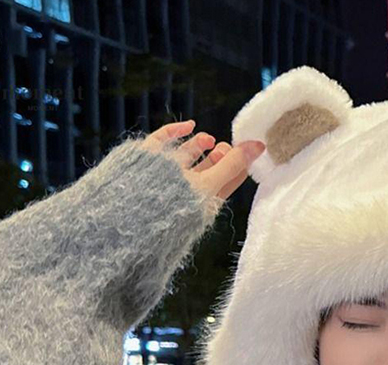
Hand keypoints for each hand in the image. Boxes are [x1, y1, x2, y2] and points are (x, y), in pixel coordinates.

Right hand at [140, 120, 265, 201]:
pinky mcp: (147, 166)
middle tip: (224, 146)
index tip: (246, 151)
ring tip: (208, 138)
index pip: (228, 182)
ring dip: (199, 145)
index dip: (239, 166)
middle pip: (208, 172)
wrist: (127, 216)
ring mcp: (165, 180)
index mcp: (203, 204)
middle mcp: (185, 194)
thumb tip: (260, 146)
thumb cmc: (173, 207)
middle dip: (219, 157)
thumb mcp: (208, 185)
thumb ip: (232, 166)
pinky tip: (189, 125)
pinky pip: (164, 146)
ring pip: (186, 159)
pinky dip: (176, 134)